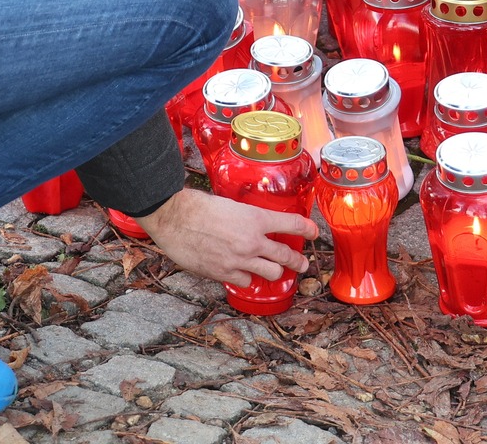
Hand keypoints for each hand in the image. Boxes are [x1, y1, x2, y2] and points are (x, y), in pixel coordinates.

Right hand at [133, 188, 318, 287]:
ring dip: (273, 271)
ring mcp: (240, 260)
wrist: (173, 217)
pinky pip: (246, 281)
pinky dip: (245, 277)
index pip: (292, 224)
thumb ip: (247, 219)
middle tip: (301, 263)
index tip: (313, 233)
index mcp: (255, 218)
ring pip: (272, 273)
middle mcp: (252, 241)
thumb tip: (255, 226)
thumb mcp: (230, 205)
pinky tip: (241, 272)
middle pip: (286, 255)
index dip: (306, 229)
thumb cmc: (197, 206)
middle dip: (298, 261)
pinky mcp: (225, 273)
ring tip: (273, 270)